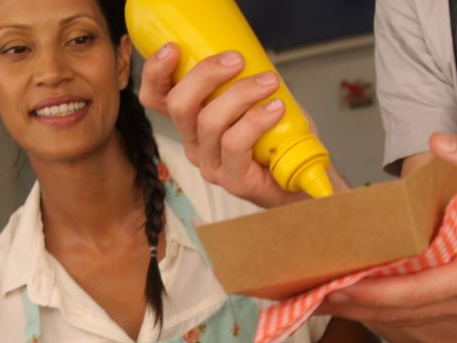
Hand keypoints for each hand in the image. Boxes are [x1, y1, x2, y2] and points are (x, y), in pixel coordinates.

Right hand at [139, 43, 296, 206]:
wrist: (301, 177)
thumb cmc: (277, 137)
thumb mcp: (253, 100)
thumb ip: (239, 80)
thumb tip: (243, 48)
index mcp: (190, 122)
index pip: (156, 98)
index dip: (155, 72)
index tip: (173, 48)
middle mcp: (194, 144)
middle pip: (179, 106)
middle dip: (205, 75)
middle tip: (236, 60)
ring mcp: (211, 165)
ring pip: (209, 122)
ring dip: (240, 94)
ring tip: (268, 83)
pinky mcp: (233, 181)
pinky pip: (235, 145)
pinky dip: (256, 121)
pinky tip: (276, 109)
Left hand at [321, 133, 456, 325]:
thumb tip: (437, 144)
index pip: (415, 292)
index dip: (371, 294)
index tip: (335, 288)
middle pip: (401, 314)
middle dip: (354, 308)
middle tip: (309, 297)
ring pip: (408, 320)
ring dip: (367, 312)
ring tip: (325, 300)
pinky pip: (421, 315)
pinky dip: (389, 310)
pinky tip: (364, 300)